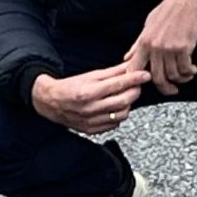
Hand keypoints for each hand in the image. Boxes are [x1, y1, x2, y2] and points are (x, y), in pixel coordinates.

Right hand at [33, 63, 149, 135]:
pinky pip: (114, 125)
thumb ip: (112, 72)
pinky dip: (119, 116)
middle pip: (124, 101)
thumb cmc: (70, 86)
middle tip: (137, 85)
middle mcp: (90, 109)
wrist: (51, 102)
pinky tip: (115, 107)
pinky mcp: (92, 130)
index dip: (135, 78)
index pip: (118, 84)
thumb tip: (130, 66)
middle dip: (135, 91)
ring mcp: (91, 122)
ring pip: (122, 115)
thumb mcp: (90, 75)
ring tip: (125, 96)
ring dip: (128, 104)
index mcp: (89, 92)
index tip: (145, 75)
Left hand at [124, 0, 196, 95]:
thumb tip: (126, 58)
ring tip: (186, 76)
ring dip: (181, 79)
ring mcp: (169, 48)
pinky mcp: (184, 48)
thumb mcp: (148, 24)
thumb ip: (138, 44)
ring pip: (173, 75)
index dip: (139, 82)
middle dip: (165, 88)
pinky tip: (192, 70)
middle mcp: (155, 47)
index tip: (147, 86)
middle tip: (171, 90)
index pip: (135, 69)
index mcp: (144, 42)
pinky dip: (189, 73)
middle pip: (156, 78)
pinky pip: (185, 69)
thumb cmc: (168, 9)